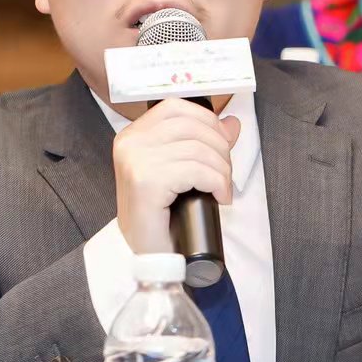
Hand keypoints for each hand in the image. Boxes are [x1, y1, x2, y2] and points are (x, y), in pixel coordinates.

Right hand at [112, 98, 240, 255]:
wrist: (149, 254)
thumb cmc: (163, 215)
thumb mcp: (182, 171)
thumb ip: (202, 142)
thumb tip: (231, 122)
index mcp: (133, 136)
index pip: (175, 107)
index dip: (207, 120)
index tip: (223, 143)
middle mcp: (130, 143)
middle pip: (191, 125)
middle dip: (220, 148)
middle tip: (225, 174)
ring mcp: (135, 161)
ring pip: (198, 149)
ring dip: (222, 170)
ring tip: (222, 189)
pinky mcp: (146, 182)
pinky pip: (197, 170)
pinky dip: (217, 182)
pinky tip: (218, 197)